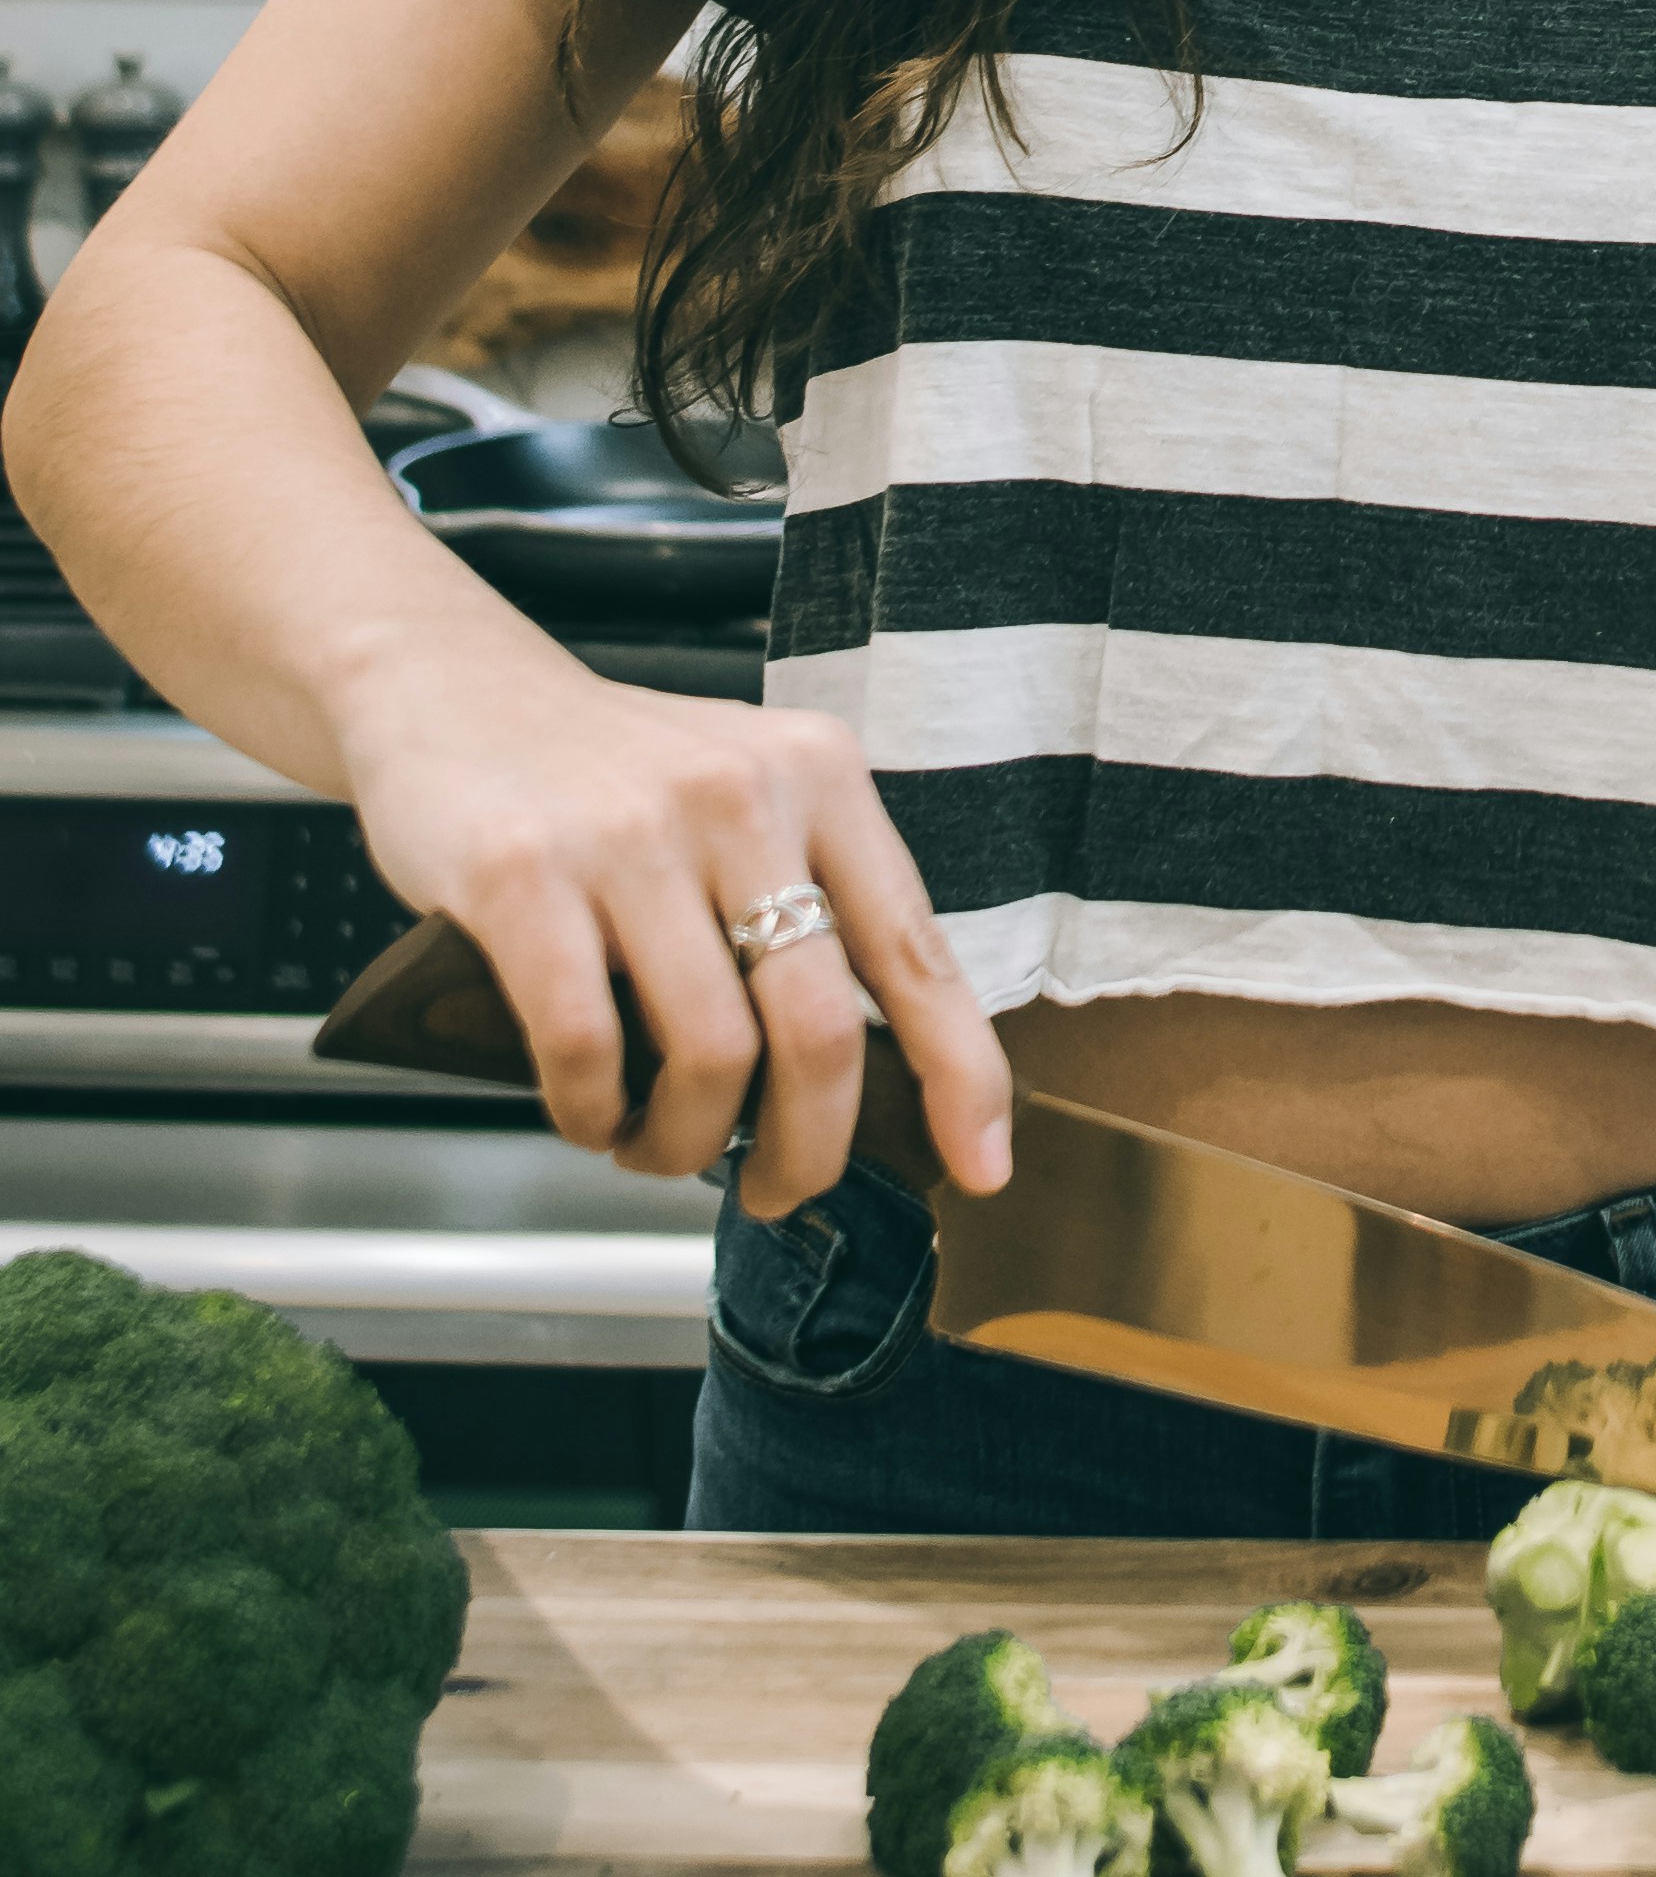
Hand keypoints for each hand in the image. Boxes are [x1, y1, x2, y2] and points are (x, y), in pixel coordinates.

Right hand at [342, 641, 1012, 1220]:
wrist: (452, 687)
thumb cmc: (614, 777)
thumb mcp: (747, 798)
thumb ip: (810, 902)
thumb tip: (867, 1079)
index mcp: (820, 776)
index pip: (916, 949)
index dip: (961, 1073)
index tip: (982, 1166)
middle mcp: (741, 793)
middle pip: (821, 1031)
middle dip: (808, 1149)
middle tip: (777, 1190)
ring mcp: (630, 832)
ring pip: (710, 1056)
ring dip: (686, 1142)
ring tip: (656, 1144)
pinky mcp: (523, 873)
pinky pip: (586, 1046)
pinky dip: (592, 1112)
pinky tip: (589, 1112)